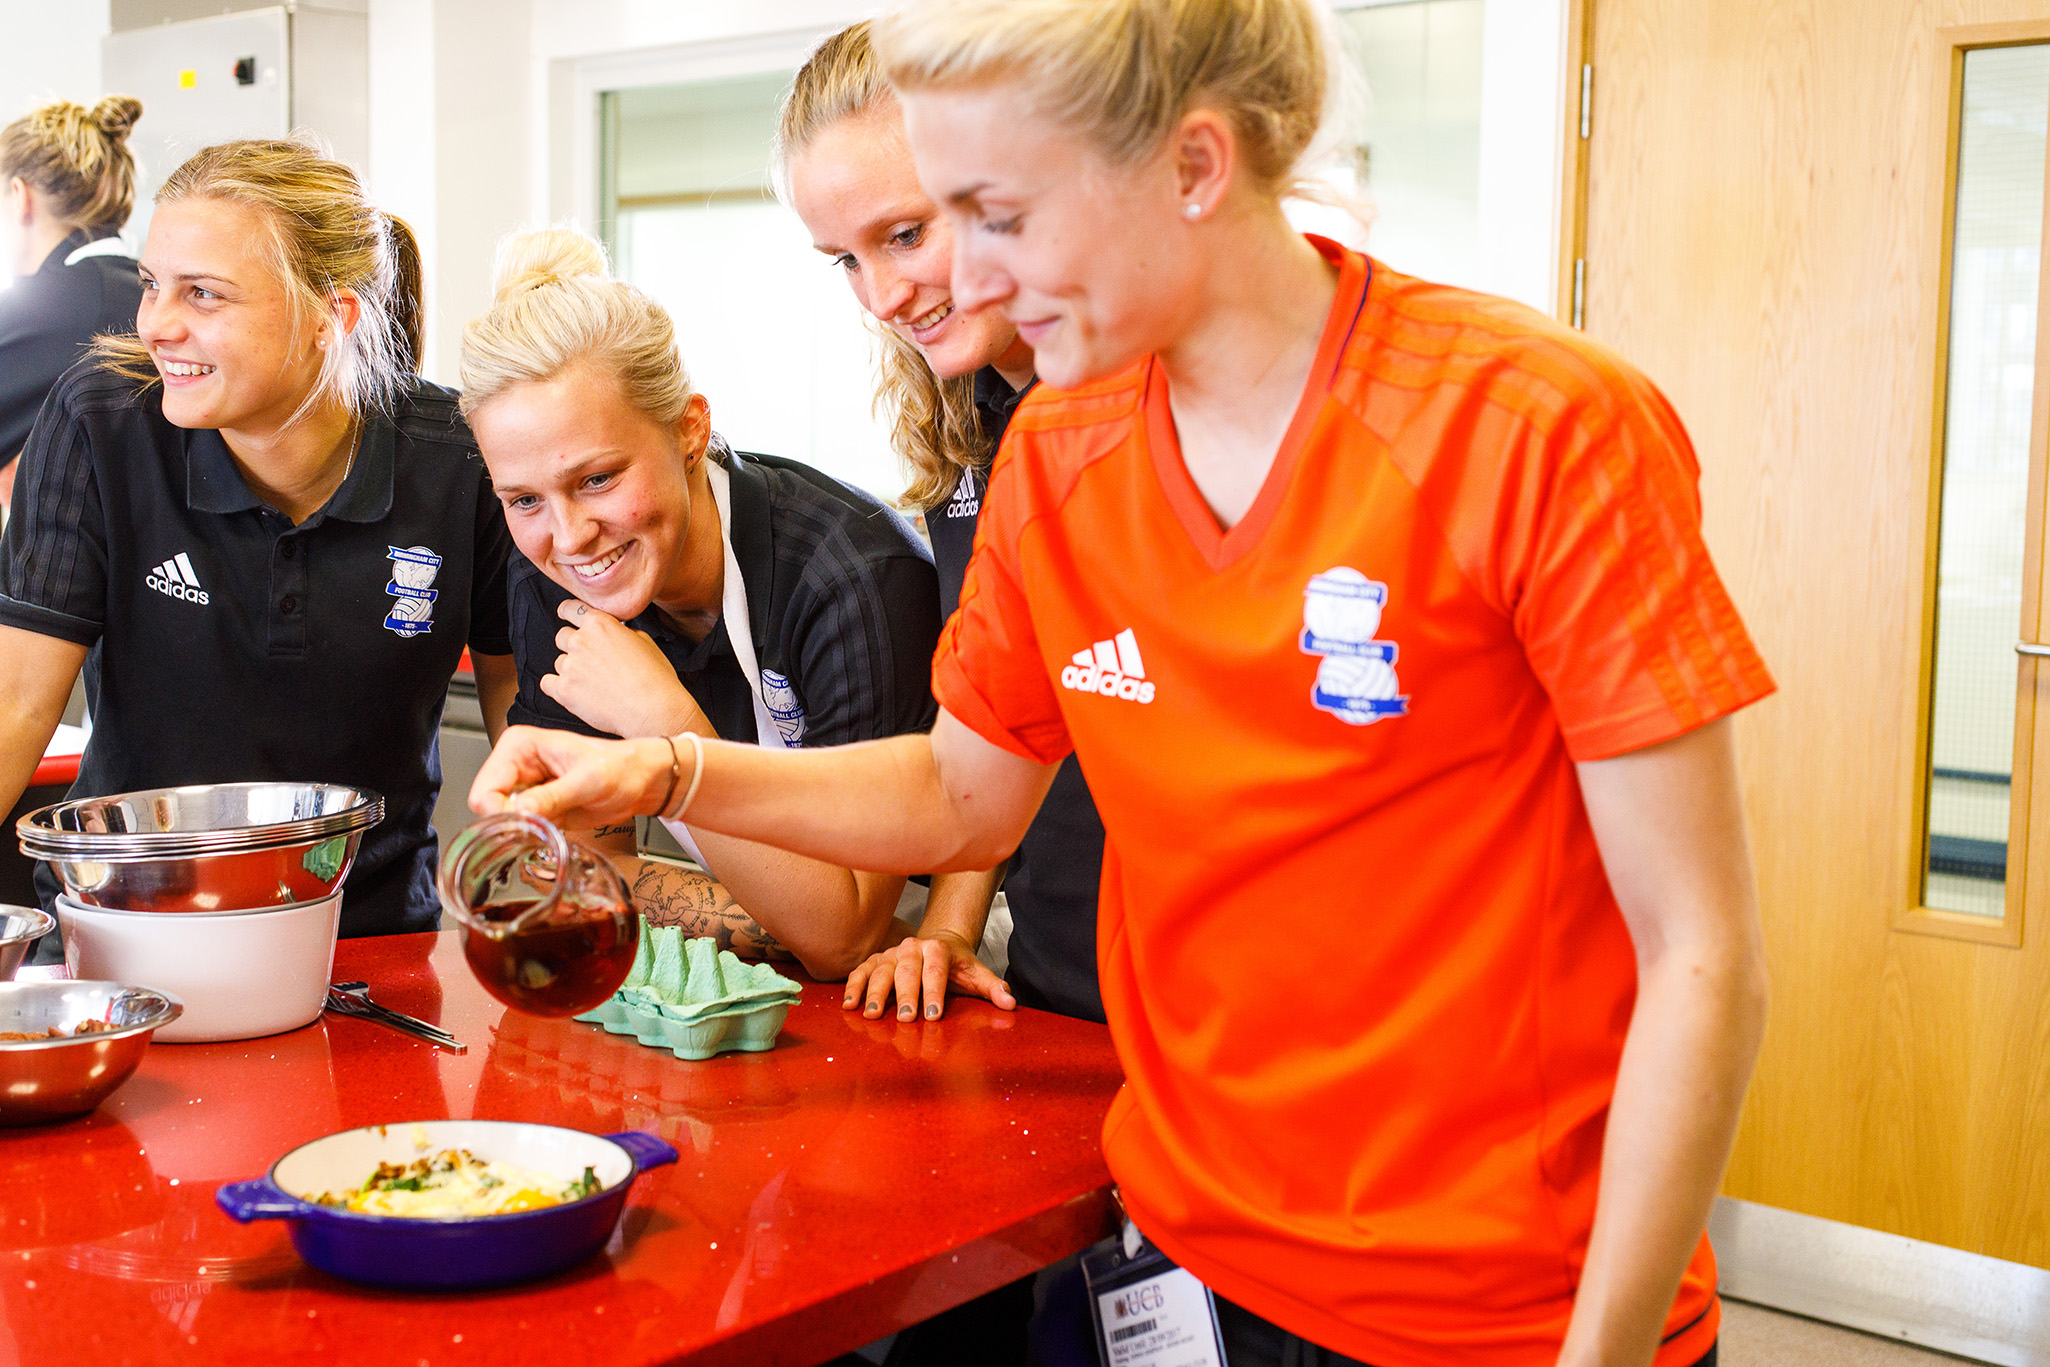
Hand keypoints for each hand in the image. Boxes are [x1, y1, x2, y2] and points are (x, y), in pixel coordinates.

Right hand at [469, 725, 673, 826]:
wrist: (638, 781)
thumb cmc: (619, 768)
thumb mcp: (589, 781)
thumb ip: (553, 796)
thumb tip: (520, 810)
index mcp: (519, 746)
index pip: (485, 788)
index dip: (502, 813)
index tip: (529, 822)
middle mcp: (514, 764)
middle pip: (486, 808)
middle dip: (513, 822)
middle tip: (546, 823)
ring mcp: (521, 786)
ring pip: (500, 821)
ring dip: (524, 830)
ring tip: (558, 820)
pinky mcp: (531, 805)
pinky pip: (517, 829)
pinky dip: (533, 834)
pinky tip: (557, 825)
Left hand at [541, 600, 705, 737]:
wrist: (653, 710)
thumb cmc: (655, 678)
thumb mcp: (645, 641)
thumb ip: (620, 632)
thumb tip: (613, 634)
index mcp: (600, 624)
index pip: (570, 609)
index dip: (567, 612)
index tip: (566, 616)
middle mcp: (581, 641)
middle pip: (562, 637)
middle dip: (574, 646)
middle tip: (592, 661)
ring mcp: (570, 666)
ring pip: (559, 662)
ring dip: (571, 669)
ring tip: (594, 683)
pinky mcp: (564, 690)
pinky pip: (548, 683)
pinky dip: (558, 687)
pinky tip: (576, 692)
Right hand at [843, 931, 1016, 1020]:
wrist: (939, 944)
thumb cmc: (957, 966)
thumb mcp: (976, 974)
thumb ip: (992, 988)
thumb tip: (1010, 1003)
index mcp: (938, 949)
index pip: (936, 970)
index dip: (934, 991)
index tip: (933, 1014)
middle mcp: (912, 947)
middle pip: (906, 969)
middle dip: (906, 994)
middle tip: (906, 1018)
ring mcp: (891, 953)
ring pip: (880, 970)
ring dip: (875, 992)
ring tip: (872, 1015)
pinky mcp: (875, 961)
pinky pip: (861, 971)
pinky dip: (853, 986)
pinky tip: (849, 1005)